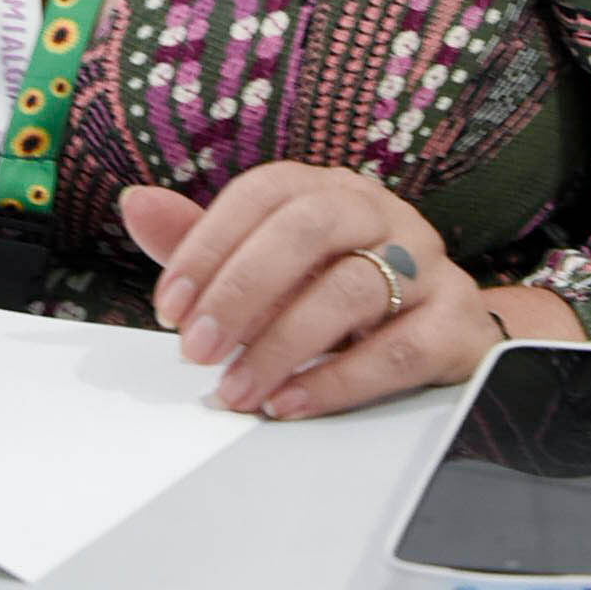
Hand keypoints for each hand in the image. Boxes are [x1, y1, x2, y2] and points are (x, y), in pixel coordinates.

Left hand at [121, 162, 537, 418]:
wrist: (450, 328)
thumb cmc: (340, 287)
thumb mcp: (270, 264)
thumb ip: (203, 239)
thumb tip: (133, 202)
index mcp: (327, 187)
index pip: (262, 193)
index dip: (209, 244)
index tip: (169, 307)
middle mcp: (377, 212)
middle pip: (307, 228)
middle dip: (241, 288)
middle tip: (196, 349)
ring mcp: (425, 263)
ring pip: (350, 289)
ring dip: (282, 344)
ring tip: (237, 389)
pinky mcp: (456, 322)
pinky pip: (398, 349)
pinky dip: (339, 381)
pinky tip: (292, 402)